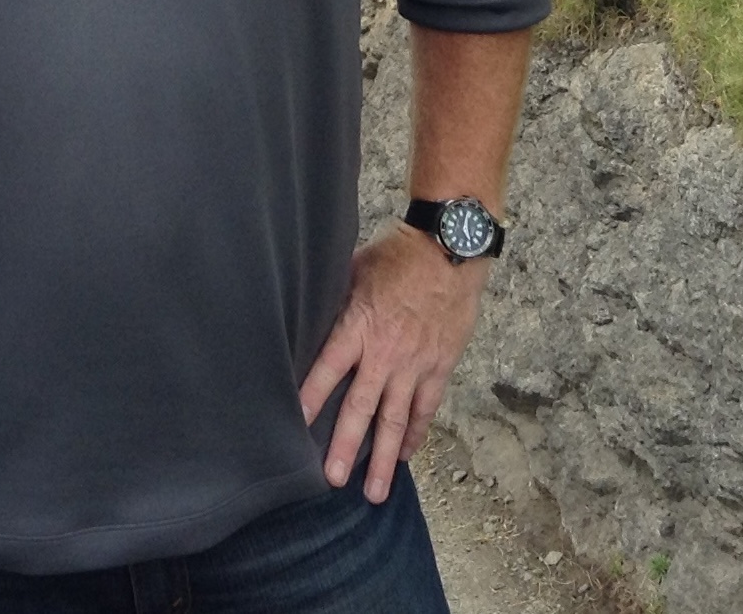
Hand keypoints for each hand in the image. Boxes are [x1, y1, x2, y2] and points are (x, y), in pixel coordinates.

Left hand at [297, 223, 486, 501]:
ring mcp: (414, 364)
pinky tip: (405, 456)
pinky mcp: (439, 367)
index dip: (311, 396)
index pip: (327, 369)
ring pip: (396, 420)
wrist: (448, 252)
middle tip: (330, 478)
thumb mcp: (353, 273)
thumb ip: (334, 303)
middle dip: (345, 445)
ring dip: (384, 458)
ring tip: (374, 491)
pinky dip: (415, 434)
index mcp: (358, 327)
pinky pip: (425, 408)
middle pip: (361, 407)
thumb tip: (307, 316)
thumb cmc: (396, 258)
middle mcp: (385, 354)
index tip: (294, 423)